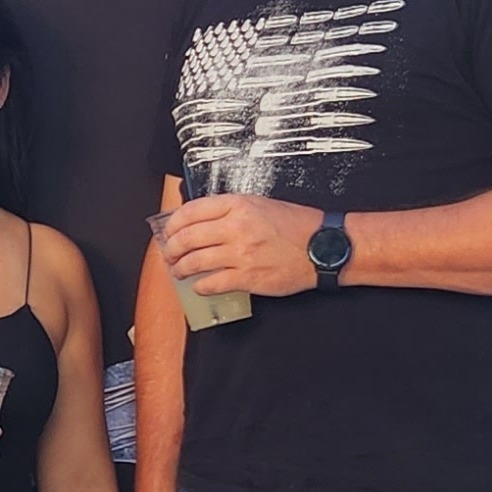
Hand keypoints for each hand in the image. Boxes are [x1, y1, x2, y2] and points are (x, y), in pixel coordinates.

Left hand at [157, 196, 318, 300]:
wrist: (321, 246)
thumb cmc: (295, 225)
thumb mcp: (260, 204)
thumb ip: (230, 210)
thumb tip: (202, 221)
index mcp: (237, 205)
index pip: (191, 212)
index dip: (173, 224)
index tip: (170, 231)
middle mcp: (235, 227)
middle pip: (187, 238)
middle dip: (172, 248)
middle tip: (170, 254)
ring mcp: (240, 253)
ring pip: (195, 262)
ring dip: (181, 269)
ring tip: (179, 271)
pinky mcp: (247, 277)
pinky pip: (212, 283)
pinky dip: (200, 286)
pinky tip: (199, 286)